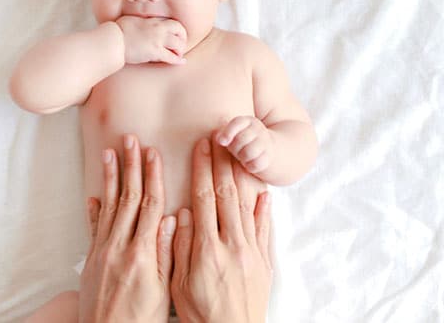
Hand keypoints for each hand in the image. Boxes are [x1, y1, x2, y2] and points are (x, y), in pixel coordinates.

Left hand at [79, 135, 176, 322]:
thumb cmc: (141, 320)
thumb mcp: (163, 290)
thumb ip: (166, 252)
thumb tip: (171, 218)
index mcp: (141, 253)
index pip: (149, 205)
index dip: (152, 177)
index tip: (153, 153)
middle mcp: (119, 247)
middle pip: (127, 198)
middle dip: (130, 167)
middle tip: (130, 139)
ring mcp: (102, 251)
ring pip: (108, 206)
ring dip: (110, 178)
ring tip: (109, 152)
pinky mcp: (90, 260)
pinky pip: (93, 227)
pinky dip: (94, 208)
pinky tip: (94, 193)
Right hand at [115, 16, 186, 64]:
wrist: (113, 40)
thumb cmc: (117, 32)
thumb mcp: (131, 21)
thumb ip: (140, 23)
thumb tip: (139, 25)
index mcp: (152, 21)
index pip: (172, 23)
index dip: (178, 30)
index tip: (177, 36)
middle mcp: (157, 28)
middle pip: (180, 30)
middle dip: (183, 38)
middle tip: (180, 46)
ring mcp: (157, 39)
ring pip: (178, 43)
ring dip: (180, 50)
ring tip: (179, 55)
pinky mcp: (155, 51)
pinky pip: (171, 56)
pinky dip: (177, 60)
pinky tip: (180, 62)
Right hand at [171, 138, 272, 322]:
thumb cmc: (199, 316)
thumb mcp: (178, 284)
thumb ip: (180, 247)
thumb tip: (184, 213)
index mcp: (207, 249)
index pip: (203, 198)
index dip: (201, 169)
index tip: (201, 147)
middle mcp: (232, 246)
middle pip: (226, 195)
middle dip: (221, 163)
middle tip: (220, 138)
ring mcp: (251, 253)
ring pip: (246, 206)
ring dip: (241, 177)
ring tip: (238, 154)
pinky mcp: (264, 263)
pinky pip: (265, 230)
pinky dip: (264, 210)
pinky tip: (263, 193)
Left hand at [215, 116, 272, 173]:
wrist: (269, 149)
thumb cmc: (243, 142)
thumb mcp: (233, 134)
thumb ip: (224, 134)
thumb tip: (220, 140)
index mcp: (248, 121)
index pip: (237, 123)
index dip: (228, 133)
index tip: (222, 142)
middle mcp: (258, 130)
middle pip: (240, 140)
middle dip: (234, 148)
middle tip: (236, 151)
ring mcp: (266, 143)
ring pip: (248, 152)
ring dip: (242, 158)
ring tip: (242, 158)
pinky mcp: (269, 157)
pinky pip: (256, 164)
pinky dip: (250, 166)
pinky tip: (249, 164)